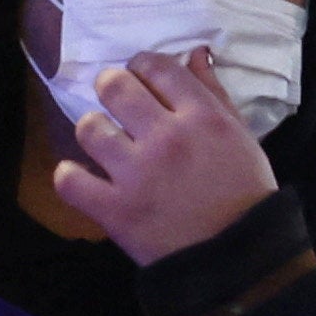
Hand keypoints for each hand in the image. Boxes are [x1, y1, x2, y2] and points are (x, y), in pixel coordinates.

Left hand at [50, 52, 277, 265]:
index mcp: (201, 117)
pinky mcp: (115, 210)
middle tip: (116, 102)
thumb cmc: (245, 195)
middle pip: (115, 87)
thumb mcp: (241, 137)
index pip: (158, 67)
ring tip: (103, 143)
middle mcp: (166, 137)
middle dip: (112, 88)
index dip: (142, 65)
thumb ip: (215, 94)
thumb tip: (195, 53)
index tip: (140, 76)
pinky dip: (70, 177)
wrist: (237, 261)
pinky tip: (81, 177)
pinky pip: (70, 181)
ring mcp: (136, 174)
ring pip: (89, 129)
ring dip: (93, 132)